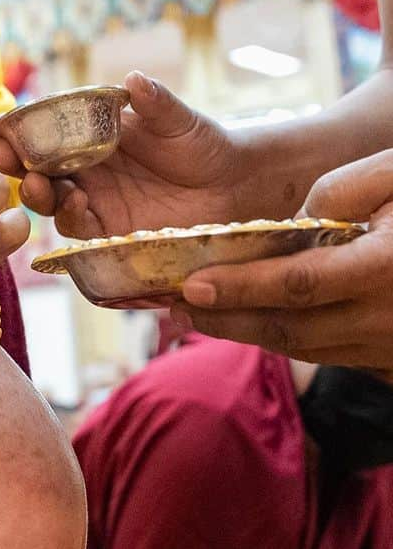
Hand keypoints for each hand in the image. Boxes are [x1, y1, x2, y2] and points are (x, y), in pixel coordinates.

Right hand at [0, 71, 242, 239]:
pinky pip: (78, 229)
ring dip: (36, 192)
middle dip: (14, 163)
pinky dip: (70, 217)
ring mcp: (94, 200)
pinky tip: (76, 204)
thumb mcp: (180, 121)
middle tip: (3, 156)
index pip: (43, 130)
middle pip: (35, 167)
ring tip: (37, 183)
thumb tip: (134, 79)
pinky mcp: (108, 232)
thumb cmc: (203, 145)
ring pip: (49, 200)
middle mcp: (85, 168)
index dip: (16, 130)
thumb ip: (156, 103)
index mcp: (90, 134)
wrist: (235, 188)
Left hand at [169, 150, 392, 375]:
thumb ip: (342, 192)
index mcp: (387, 268)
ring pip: (309, 350)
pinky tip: (256, 323)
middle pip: (291, 330)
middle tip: (177, 306)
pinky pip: (336, 356)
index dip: (239, 288)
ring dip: (251, 335)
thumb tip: (293, 227)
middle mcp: (390, 317)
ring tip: (202, 315)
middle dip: (228, 320)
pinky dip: (292, 342)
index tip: (191, 283)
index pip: (296, 286)